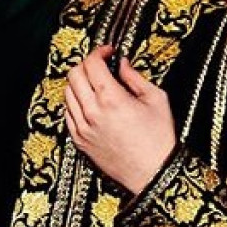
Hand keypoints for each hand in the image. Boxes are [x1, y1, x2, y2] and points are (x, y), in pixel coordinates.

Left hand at [64, 44, 176, 194]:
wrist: (154, 173)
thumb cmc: (158, 140)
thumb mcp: (156, 99)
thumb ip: (135, 77)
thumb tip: (122, 64)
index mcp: (111, 99)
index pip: (91, 64)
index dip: (99, 52)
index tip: (107, 52)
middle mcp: (92, 112)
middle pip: (74, 75)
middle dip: (86, 64)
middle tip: (100, 66)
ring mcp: (83, 128)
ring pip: (67, 93)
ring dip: (79, 83)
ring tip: (95, 84)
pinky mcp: (80, 141)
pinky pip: (68, 114)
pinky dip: (75, 104)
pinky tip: (89, 104)